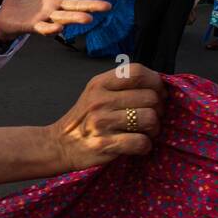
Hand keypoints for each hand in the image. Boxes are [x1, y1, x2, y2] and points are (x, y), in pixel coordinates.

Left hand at [0, 0, 113, 37]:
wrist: (6, 13)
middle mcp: (56, 7)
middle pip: (76, 6)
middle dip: (91, 6)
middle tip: (108, 6)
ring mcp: (45, 18)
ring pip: (63, 18)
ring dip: (75, 18)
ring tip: (88, 19)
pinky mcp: (33, 26)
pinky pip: (43, 29)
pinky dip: (50, 30)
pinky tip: (59, 28)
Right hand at [45, 65, 166, 170]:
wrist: (59, 145)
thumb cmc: (84, 119)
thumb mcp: (96, 93)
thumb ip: (121, 86)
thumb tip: (159, 86)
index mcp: (99, 84)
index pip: (138, 71)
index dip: (156, 82)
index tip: (158, 94)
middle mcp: (100, 100)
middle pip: (150, 97)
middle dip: (158, 110)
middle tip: (149, 118)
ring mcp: (101, 122)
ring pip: (150, 119)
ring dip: (154, 129)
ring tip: (143, 132)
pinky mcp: (105, 144)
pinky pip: (141, 142)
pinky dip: (145, 146)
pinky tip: (136, 146)